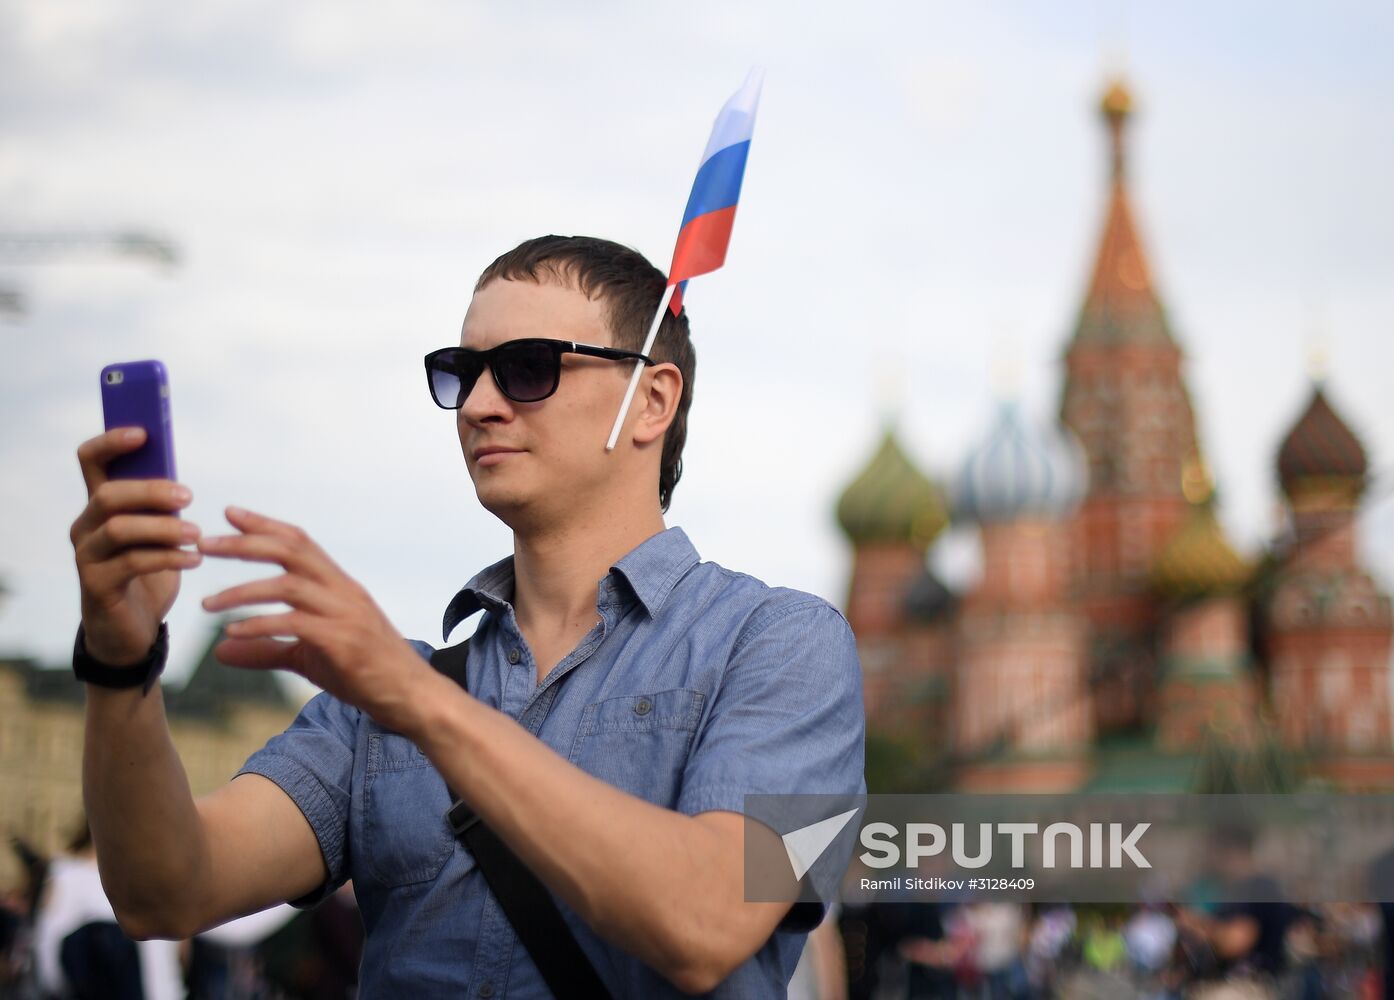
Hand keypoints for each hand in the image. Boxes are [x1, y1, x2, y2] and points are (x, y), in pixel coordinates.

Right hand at [72, 427, 201, 664]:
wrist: (132, 628)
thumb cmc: (149, 572)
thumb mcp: (160, 534)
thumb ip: (162, 508)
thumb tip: (180, 485)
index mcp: (100, 505)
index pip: (90, 460)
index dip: (111, 441)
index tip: (144, 432)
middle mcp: (86, 525)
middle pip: (109, 494)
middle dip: (151, 491)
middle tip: (189, 497)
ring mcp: (86, 556)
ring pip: (120, 529)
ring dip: (165, 529)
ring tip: (198, 536)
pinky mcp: (96, 585)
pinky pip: (132, 563)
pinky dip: (168, 558)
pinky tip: (195, 560)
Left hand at [197, 507, 434, 732]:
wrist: (409, 696)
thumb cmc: (364, 672)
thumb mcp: (307, 657)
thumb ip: (265, 649)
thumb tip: (220, 651)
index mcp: (339, 585)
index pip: (300, 542)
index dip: (264, 525)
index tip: (229, 514)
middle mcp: (343, 591)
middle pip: (292, 551)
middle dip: (245, 544)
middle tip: (204, 544)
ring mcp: (345, 614)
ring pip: (289, 585)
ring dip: (242, 591)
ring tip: (207, 604)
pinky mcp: (343, 641)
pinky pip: (295, 624)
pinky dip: (260, 625)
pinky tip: (233, 634)